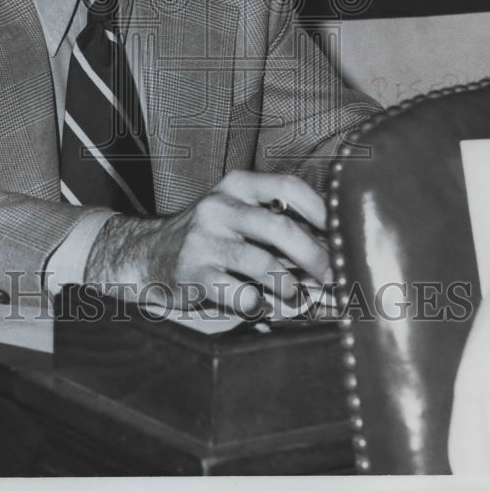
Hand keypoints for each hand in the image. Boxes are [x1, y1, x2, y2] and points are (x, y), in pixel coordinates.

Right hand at [84, 170, 331, 315]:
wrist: (146, 253)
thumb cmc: (206, 236)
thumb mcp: (234, 213)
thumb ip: (274, 222)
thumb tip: (330, 249)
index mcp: (235, 186)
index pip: (288, 187)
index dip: (322, 210)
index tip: (343, 232)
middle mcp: (219, 208)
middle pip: (280, 228)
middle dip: (315, 256)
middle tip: (333, 275)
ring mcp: (205, 240)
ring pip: (264, 264)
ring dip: (291, 286)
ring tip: (297, 295)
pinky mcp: (194, 274)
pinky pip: (241, 294)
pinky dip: (260, 304)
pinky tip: (260, 304)